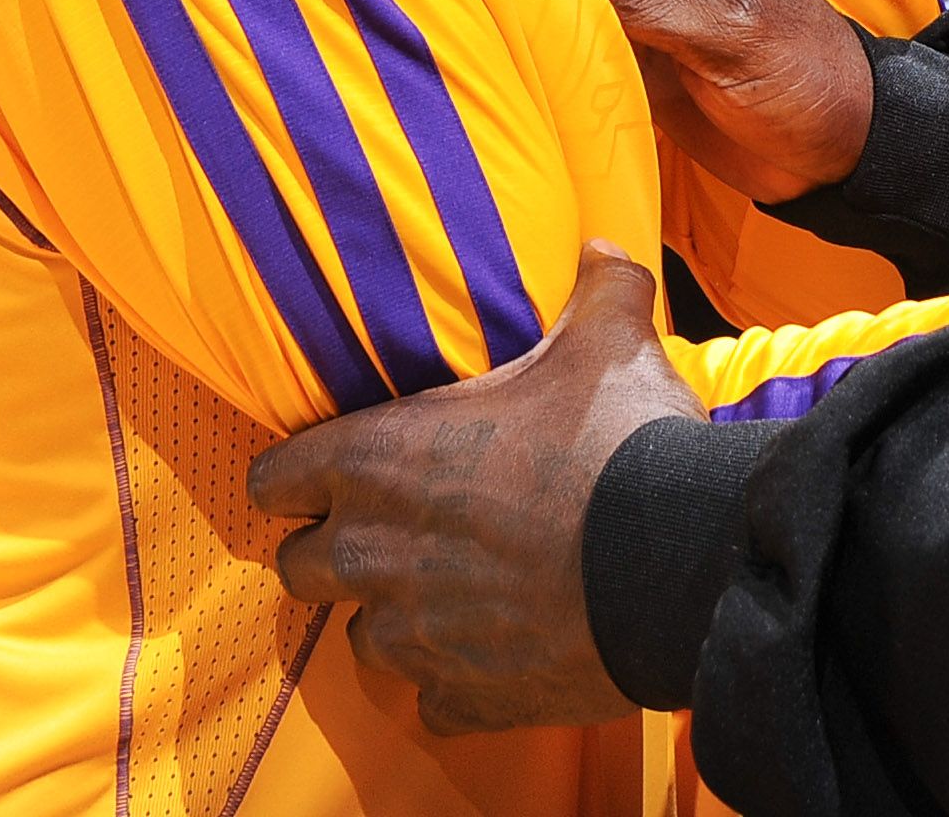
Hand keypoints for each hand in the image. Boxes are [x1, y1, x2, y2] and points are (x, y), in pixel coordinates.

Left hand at [251, 244, 689, 733]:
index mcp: (379, 461)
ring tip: (458, 592)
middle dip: (336, 551)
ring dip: (399, 616)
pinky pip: (431, 699)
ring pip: (364, 639)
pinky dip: (457, 679)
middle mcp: (374, 553)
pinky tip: (503, 647)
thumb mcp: (608, 340)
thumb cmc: (622, 443)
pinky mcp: (463, 697)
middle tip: (399, 531)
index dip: (299, 476)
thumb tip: (602, 249)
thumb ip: (595, 288)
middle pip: (298, 568)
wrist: (677, 564)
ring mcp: (413, 636)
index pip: (271, 480)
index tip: (333, 475)